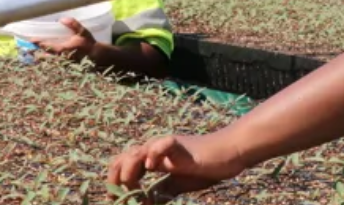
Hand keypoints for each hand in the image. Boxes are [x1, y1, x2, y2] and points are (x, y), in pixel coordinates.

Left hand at [30, 18, 96, 61]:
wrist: (97, 57)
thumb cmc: (89, 44)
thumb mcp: (83, 32)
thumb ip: (73, 25)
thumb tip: (62, 18)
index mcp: (63, 49)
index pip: (47, 46)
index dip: (38, 43)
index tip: (31, 40)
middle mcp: (60, 58)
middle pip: (44, 57)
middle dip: (35, 53)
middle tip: (27, 50)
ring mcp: (61, 64)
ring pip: (47, 62)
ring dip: (40, 58)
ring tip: (32, 55)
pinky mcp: (64, 67)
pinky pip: (52, 65)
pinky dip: (46, 62)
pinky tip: (43, 59)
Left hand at [107, 132, 247, 201]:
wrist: (229, 152)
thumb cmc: (206, 167)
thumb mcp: (178, 185)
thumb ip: (161, 193)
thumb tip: (144, 204)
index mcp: (152, 158)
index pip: (121, 168)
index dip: (114, 187)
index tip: (117, 203)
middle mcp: (153, 149)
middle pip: (120, 160)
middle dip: (115, 183)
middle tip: (121, 201)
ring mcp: (164, 145)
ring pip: (134, 153)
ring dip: (128, 174)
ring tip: (135, 191)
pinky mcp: (178, 143)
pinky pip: (160, 145)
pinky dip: (152, 154)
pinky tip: (152, 166)